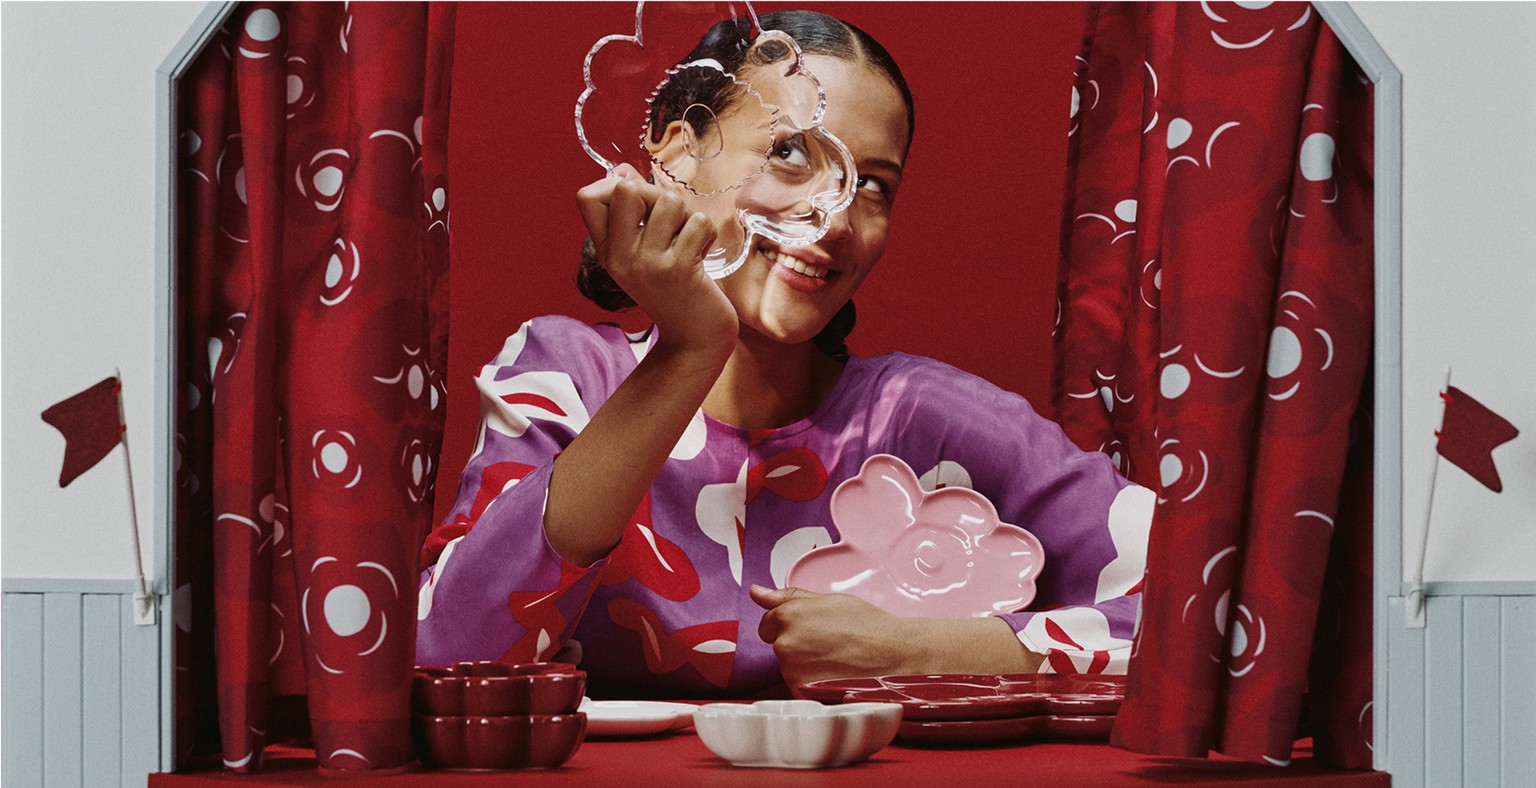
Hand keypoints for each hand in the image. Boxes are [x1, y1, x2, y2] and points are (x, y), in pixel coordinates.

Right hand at [576, 165, 736, 360]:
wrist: (695, 339)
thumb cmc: (674, 291)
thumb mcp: (642, 254)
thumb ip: (632, 214)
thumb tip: (623, 171)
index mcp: (608, 251)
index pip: (587, 198)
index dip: (615, 186)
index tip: (638, 207)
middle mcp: (621, 257)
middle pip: (627, 189)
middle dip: (657, 195)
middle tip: (671, 223)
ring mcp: (649, 264)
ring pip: (670, 202)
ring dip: (688, 217)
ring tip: (688, 242)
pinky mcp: (679, 269)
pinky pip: (698, 223)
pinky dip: (707, 235)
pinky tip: (702, 256)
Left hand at [749, 585, 915, 687]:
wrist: (893, 655)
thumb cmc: (867, 626)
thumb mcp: (827, 600)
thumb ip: (787, 597)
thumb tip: (756, 592)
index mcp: (788, 616)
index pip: (768, 625)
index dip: (790, 627)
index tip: (810, 631)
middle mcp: (785, 644)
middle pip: (780, 647)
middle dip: (798, 646)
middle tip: (829, 644)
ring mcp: (793, 671)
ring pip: (790, 668)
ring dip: (806, 666)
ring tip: (836, 659)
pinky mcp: (803, 693)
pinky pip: (800, 687)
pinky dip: (813, 684)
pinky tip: (835, 675)